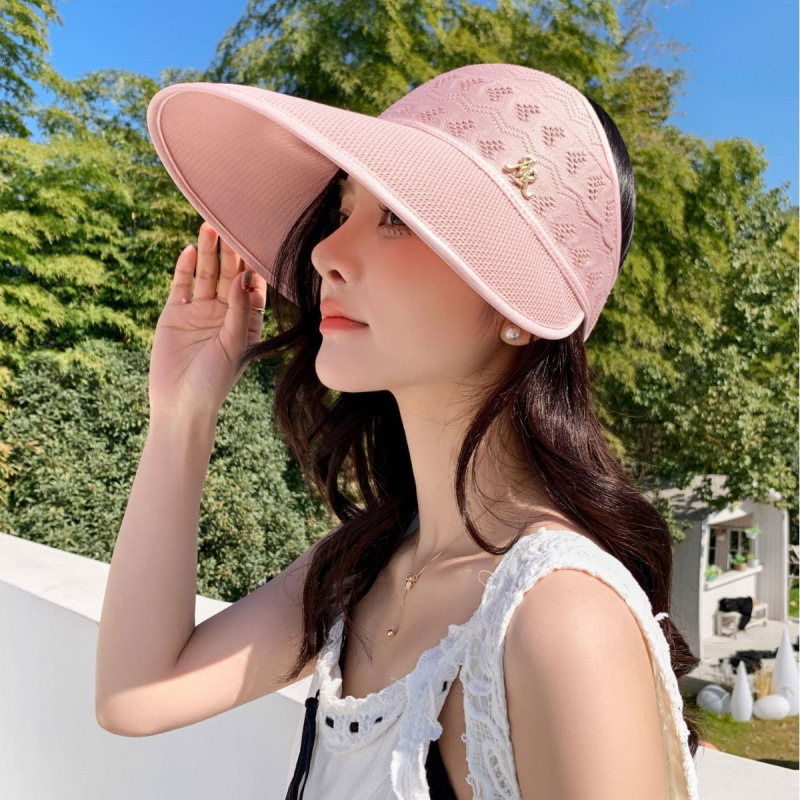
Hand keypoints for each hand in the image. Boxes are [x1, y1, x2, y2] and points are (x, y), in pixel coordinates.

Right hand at [148, 221, 267, 418]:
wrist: (180, 404)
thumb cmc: (215, 380)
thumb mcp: (234, 344)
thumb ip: (240, 311)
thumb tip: (245, 277)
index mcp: (246, 322)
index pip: (253, 288)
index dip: (254, 267)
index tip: (257, 243)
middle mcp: (224, 314)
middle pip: (229, 276)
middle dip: (231, 254)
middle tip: (232, 227)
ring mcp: (199, 312)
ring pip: (205, 276)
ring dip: (208, 253)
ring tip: (209, 228)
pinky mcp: (175, 313)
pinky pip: (181, 285)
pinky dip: (185, 268)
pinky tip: (191, 250)